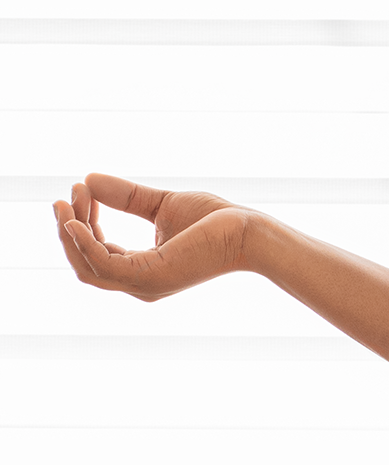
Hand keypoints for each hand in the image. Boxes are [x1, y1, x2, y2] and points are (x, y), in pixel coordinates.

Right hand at [53, 173, 255, 301]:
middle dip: (69, 230)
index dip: (82, 224)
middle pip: (84, 263)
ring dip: (71, 233)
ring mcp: (144, 284)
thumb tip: (88, 179)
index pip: (98, 252)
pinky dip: (82, 243)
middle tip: (65, 197)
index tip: (80, 190)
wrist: (247, 229)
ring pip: (87, 265)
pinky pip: (101, 264)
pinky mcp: (150, 277)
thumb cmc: (215, 221)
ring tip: (68, 200)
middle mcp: (140, 284)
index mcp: (143, 271)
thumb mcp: (161, 205)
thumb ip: (126, 197)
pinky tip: (75, 220)